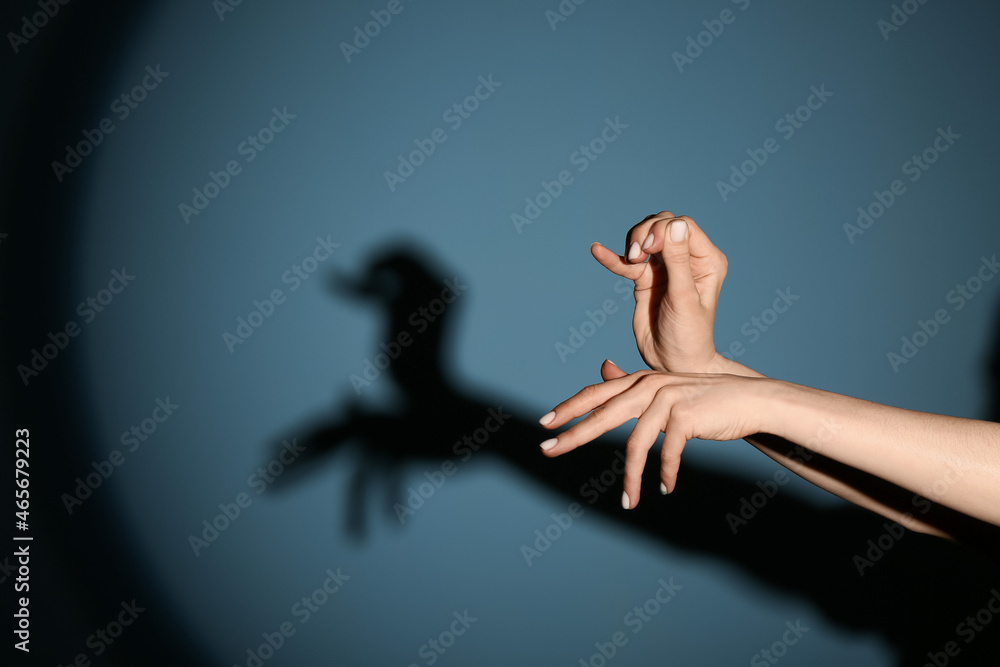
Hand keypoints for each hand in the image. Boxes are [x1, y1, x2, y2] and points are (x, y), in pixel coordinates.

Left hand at [539, 361, 778, 508]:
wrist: (750, 400)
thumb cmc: (704, 399)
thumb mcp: (665, 389)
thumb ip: (633, 385)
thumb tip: (603, 367)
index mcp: (640, 380)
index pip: (596, 394)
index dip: (569, 408)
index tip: (544, 424)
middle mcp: (649, 386)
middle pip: (602, 414)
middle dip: (573, 435)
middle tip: (548, 451)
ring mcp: (667, 399)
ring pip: (636, 444)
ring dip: (631, 478)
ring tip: (628, 502)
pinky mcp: (686, 416)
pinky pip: (667, 453)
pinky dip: (665, 474)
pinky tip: (665, 488)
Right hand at [590, 212, 727, 372]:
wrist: (672, 363)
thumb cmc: (688, 335)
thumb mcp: (684, 297)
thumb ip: (679, 261)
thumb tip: (675, 225)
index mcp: (706, 259)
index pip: (682, 226)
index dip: (662, 229)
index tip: (648, 249)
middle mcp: (687, 259)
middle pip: (662, 225)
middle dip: (645, 233)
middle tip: (637, 256)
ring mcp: (665, 267)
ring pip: (644, 237)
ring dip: (632, 243)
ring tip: (630, 262)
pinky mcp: (645, 279)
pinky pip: (626, 262)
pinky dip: (612, 257)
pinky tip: (597, 250)